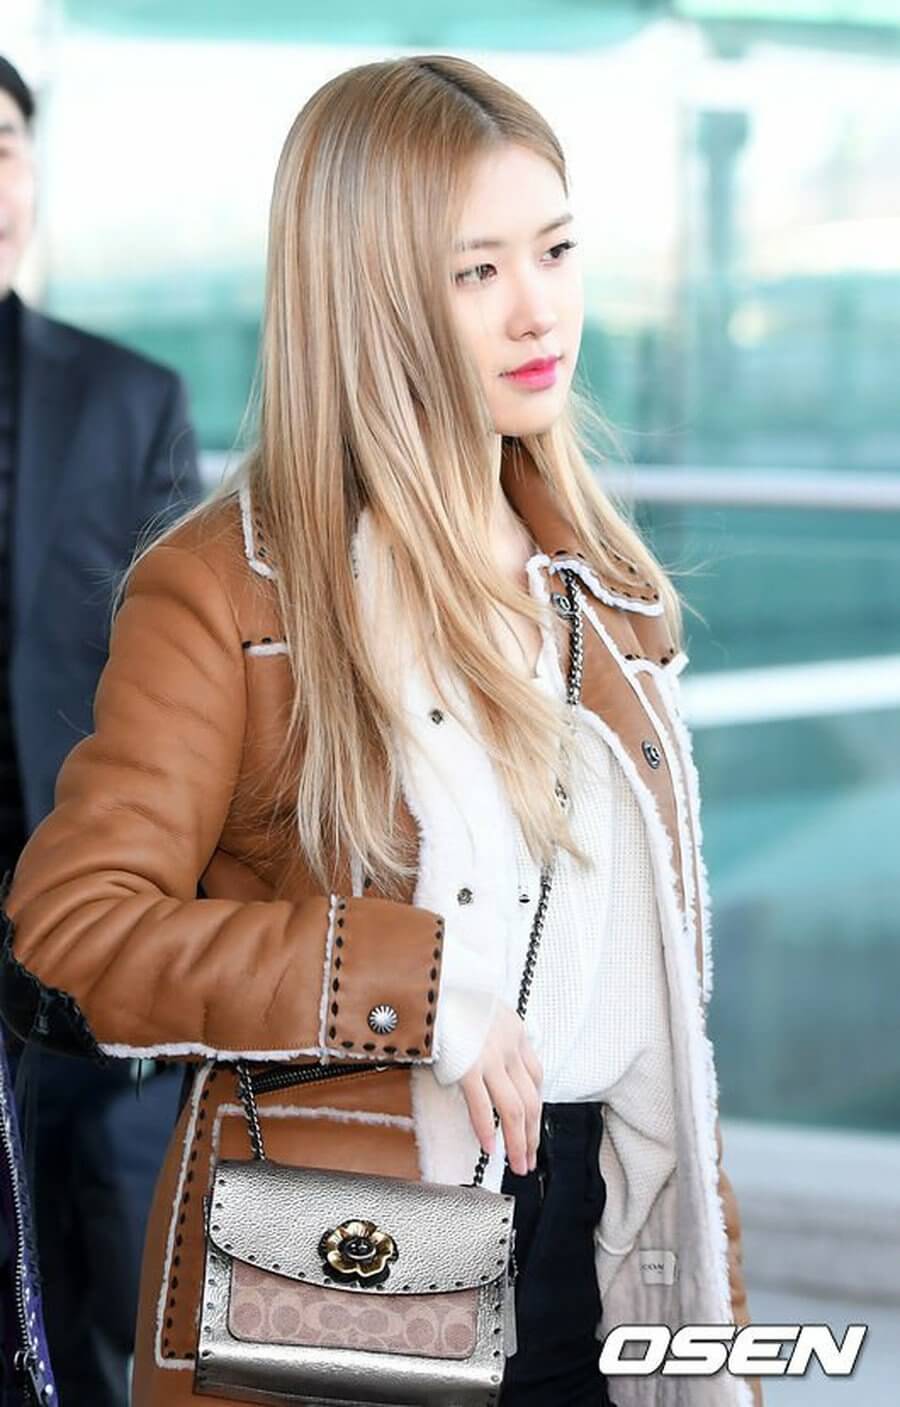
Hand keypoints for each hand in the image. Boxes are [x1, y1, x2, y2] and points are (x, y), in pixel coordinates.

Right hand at [459, 1003, 542, 1175]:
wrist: (434, 978)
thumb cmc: (451, 994)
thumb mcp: (484, 1008)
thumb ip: (492, 1033)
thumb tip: (489, 1060)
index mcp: (515, 1031)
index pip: (536, 1077)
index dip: (536, 1107)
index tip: (532, 1128)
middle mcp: (508, 1045)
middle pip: (531, 1100)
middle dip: (533, 1135)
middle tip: (529, 1159)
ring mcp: (490, 1056)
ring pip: (514, 1108)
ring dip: (518, 1142)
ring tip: (517, 1164)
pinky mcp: (468, 1064)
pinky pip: (482, 1105)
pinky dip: (487, 1129)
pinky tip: (489, 1147)